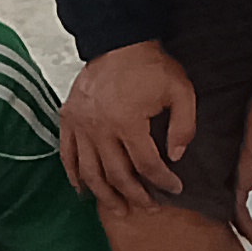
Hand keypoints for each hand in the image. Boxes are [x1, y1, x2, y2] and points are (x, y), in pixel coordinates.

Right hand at [60, 38, 196, 211]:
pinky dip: (74, 175)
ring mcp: (81, 124)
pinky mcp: (68, 118)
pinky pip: (67, 155)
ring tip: (119, 209)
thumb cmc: (150, 66)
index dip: (163, 181)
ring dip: (105, 195)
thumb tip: (175, 157)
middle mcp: (99, 127)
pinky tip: (84, 190)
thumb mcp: (181, 92)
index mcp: (128, 122)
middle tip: (148, 207)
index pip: (148, 165)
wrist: (118, 41)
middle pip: (117, 175)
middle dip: (135, 195)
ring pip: (90, 172)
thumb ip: (184, 127)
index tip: (175, 188)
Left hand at [227, 61, 251, 248]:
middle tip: (240, 222)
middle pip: (233, 184)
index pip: (241, 170)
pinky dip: (245, 222)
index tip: (246, 200)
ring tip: (246, 235)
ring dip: (240, 217)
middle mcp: (241, 156)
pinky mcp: (243, 174)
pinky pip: (238, 204)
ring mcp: (239, 165)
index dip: (243, 184)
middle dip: (235, 203)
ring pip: (232, 197)